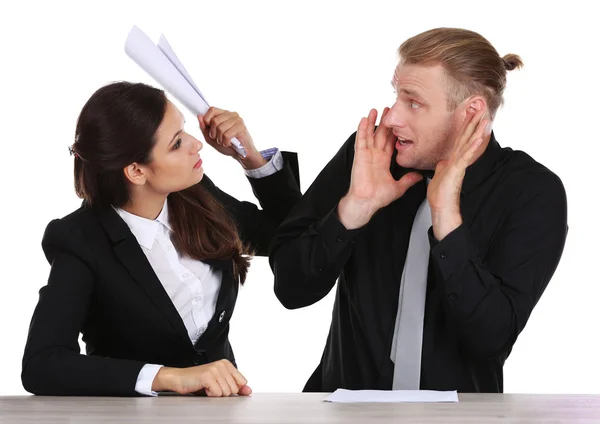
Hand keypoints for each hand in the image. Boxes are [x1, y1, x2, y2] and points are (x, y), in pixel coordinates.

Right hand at [152, 359, 251, 396]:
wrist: (179, 378)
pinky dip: (209, 395)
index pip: (242, 381)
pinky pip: (216, 394)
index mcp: (226, 364)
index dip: (233, 389)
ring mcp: (215, 369)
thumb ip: (235, 386)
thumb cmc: (198, 381)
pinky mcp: (208, 376)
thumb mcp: (219, 382)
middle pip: (234, 389)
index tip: (222, 387)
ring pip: (226, 393)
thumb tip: (248, 390)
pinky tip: (203, 388)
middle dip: (222, 392)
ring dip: (215, 394)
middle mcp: (222, 365)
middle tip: (211, 387)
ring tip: (207, 387)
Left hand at [198, 107, 266, 169]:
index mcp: (223, 114)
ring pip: (220, 128)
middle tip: (218, 139)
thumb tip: (199, 116)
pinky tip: (229, 143)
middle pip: (215, 120)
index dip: (207, 120)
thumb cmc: (227, 145)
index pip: (212, 109)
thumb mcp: (211, 137)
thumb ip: (204, 127)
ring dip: (220, 139)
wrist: (240, 154)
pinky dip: (226, 142)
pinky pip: (227, 134)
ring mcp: (237, 120)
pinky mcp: (241, 127)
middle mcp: (231, 114)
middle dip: (213, 133)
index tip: (210, 130)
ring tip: (224, 142)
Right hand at [338, 108, 422, 228]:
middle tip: (388, 109)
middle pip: (381, 135)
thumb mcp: (398, 187)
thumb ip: (408, 179)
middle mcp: (375, 156)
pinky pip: (361, 140)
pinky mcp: (360, 155)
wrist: (367, 202)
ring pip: (370, 134)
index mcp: (383, 161)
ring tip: (375, 109)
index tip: (399, 122)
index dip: (394, 132)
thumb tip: (420, 176)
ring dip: (373, 122)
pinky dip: (362, 129)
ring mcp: (367, 155)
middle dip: (385, 122)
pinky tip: (364, 119)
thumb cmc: (378, 197)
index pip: (390, 143)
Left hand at [427, 109, 489, 239]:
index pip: (460, 139)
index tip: (469, 114)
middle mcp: (458, 160)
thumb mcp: (438, 176)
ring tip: (485, 119)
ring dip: (477, 131)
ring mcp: (459, 165)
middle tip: (482, 110)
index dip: (465, 127)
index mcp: (453, 160)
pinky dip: (472, 147)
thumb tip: (442, 162)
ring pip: (469, 144)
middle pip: (467, 138)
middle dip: (474, 124)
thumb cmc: (440, 195)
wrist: (441, 207)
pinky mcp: (458, 171)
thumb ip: (442, 167)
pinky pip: (466, 157)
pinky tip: (478, 138)